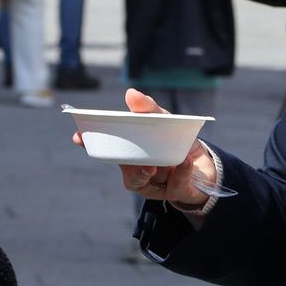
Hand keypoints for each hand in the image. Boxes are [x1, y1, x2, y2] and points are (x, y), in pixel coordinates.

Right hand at [77, 88, 217, 209]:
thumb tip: (131, 93)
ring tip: (153, 166)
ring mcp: (154, 183)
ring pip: (140, 182)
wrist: (207, 166)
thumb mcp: (167, 121)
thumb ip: (151, 110)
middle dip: (119, 162)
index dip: (90, 142)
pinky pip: (174, 185)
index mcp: (131, 152)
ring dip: (143, 173)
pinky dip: (179, 173)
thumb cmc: (179, 142)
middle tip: (125, 159)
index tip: (78, 136)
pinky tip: (184, 162)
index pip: (106, 148)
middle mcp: (137, 170)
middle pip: (122, 168)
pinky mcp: (173, 192)